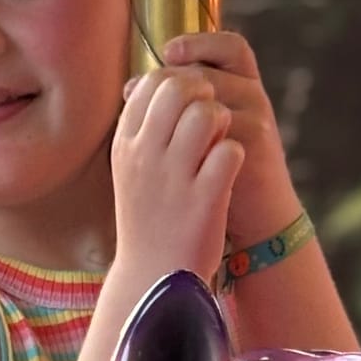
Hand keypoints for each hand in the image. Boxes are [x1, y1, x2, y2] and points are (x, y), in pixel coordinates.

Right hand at [112, 61, 243, 286]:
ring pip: (207, 113)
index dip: (180, 81)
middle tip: (211, 118)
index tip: (191, 102)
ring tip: (219, 144)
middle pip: (181, 89)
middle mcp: (144, 155)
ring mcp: (173, 177)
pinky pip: (230, 150)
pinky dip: (235, 154)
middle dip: (204, 95)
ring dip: (222, 121)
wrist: (154, 278)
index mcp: (125, 144)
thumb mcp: (131, 169)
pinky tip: (227, 171)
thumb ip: (143, 127)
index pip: (152, 82)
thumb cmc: (149, 218)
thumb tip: (162, 83)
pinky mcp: (204, 198)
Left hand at [160, 30, 293, 246]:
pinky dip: (190, 131)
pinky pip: (219, 126)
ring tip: (150, 119)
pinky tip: (169, 143)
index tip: (167, 53)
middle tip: (139, 90)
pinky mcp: (255, 144)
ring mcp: (258, 118)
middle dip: (172, 79)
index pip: (229, 47)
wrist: (256, 216)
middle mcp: (254, 95)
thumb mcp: (202, 130)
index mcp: (243, 84)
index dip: (199, 43)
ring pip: (213, 95)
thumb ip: (178, 104)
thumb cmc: (218, 169)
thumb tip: (130, 87)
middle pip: (210, 70)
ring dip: (178, 104)